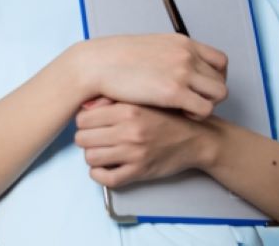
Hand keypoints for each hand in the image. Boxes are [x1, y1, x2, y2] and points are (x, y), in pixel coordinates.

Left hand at [74, 100, 213, 187]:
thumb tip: (83, 105)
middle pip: (82, 139)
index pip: (82, 119)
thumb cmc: (165, 116)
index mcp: (126, 110)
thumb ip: (111, 100)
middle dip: (85, 139)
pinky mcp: (140, 171)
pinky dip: (99, 175)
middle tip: (94, 138)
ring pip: (91, 158)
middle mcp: (129, 131)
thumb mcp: (140, 99)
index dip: (83, 122)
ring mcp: (134, 153)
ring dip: (92, 156)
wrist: (195, 138)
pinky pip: (107, 178)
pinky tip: (104, 167)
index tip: (90, 124)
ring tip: (100, 151)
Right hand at [78, 34, 227, 118]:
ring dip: (207, 103)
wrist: (96, 64)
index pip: (220, 60)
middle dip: (210, 93)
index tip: (203, 87)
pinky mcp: (174, 92)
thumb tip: (172, 64)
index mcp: (181, 42)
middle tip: (193, 102)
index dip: (216, 77)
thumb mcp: (148, 47)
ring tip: (189, 109)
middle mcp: (186, 54)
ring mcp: (182, 72)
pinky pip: (205, 108)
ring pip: (219, 93)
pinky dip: (198, 114)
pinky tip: (182, 114)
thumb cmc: (113, 59)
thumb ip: (167, 54)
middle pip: (220, 79)